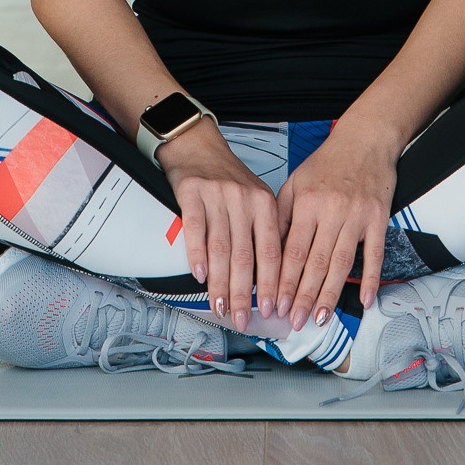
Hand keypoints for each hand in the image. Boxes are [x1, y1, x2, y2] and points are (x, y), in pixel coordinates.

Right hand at [156, 124, 281, 332]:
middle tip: (242, 318)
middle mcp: (244, 199)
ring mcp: (218, 196)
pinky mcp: (192, 193)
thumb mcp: (256, 198)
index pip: (272, 252)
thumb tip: (270, 278)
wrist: (198, 145)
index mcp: (265, 203)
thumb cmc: (227, 177)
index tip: (273, 309)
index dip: (272, 284)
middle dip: (244, 294)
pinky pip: (195, 230)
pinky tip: (199, 276)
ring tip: (221, 307)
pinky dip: (196, 256)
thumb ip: (263, 231)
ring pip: (221, 249)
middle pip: (245, 256)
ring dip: (220, 284)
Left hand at [274, 127, 395, 329]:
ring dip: (331, 293)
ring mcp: (357, 216)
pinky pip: (374, 253)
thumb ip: (282, 216)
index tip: (277, 304)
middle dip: (305, 296)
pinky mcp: (378, 218)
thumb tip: (267, 250)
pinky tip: (364, 300)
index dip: (284, 282)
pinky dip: (371, 278)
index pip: (292, 251)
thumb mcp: (295, 182)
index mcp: (307, 203)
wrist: (365, 140)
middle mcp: (331, 211)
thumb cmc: (328, 162)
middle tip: (296, 321)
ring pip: (342, 263)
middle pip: (315, 262)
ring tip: (322, 317)